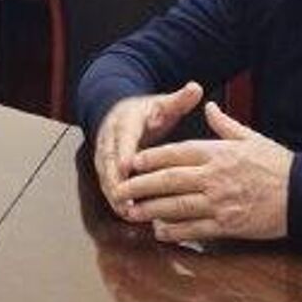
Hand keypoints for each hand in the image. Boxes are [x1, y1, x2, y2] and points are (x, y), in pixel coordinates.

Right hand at [93, 82, 204, 220]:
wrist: (119, 111)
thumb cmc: (147, 111)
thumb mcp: (163, 104)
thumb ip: (179, 99)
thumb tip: (196, 87)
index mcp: (126, 120)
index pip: (124, 136)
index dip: (124, 152)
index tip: (127, 167)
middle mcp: (110, 137)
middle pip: (109, 160)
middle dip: (116, 180)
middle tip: (126, 200)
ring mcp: (104, 153)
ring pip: (105, 175)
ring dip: (114, 193)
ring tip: (126, 212)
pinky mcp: (104, 167)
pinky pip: (107, 183)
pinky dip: (115, 198)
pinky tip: (126, 214)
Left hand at [111, 101, 294, 242]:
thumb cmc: (279, 164)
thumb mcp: (251, 138)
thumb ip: (225, 124)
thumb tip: (208, 107)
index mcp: (219, 153)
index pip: (177, 153)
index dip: (152, 158)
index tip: (133, 162)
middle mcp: (214, 176)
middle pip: (169, 180)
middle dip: (141, 185)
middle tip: (121, 190)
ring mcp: (220, 202)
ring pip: (177, 205)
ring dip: (151, 209)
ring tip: (132, 212)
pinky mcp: (228, 225)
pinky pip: (195, 229)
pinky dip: (175, 231)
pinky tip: (160, 231)